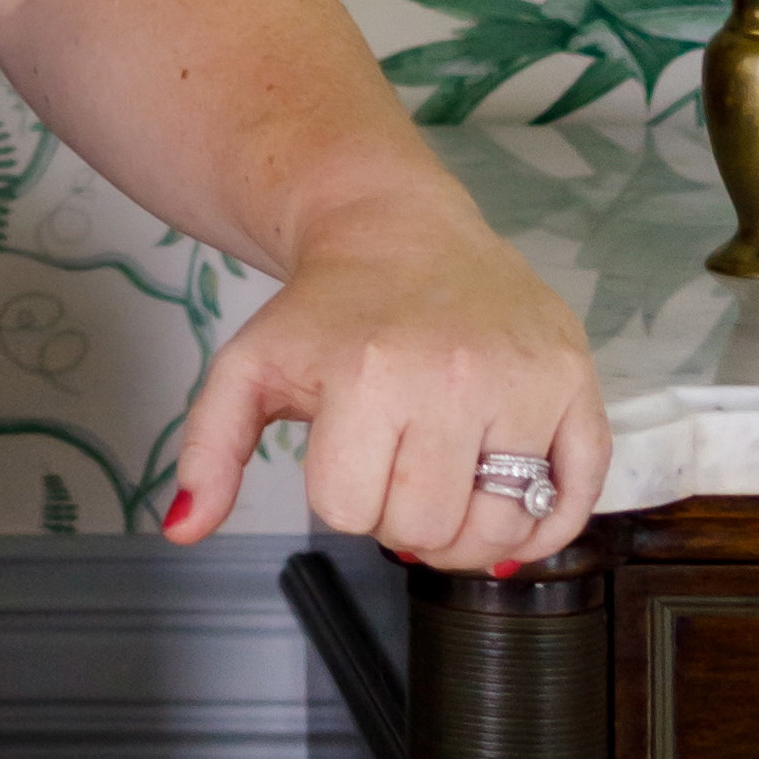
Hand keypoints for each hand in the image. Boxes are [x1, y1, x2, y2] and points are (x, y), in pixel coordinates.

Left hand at [160, 187, 606, 569]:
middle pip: (429, 531)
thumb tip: (182, 531)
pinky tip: (508, 494)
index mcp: (369, 373)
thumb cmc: (324, 308)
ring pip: (502, 529)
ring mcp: (526, 378)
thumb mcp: (248, 366)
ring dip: (467, 527)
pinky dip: (545, 521)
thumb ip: (209, 450)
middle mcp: (457, 375)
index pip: (352, 514)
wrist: (396, 227)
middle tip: (395, 464)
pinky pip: (575, 497)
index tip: (343, 451)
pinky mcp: (576, 380)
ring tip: (444, 477)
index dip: (341, 497)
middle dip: (401, 516)